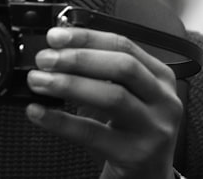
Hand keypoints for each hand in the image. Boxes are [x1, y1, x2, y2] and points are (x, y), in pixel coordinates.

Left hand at [25, 26, 181, 178]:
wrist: (148, 177)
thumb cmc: (132, 130)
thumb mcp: (129, 95)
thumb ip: (103, 71)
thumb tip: (59, 49)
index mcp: (160, 77)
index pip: (123, 45)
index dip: (86, 38)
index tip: (55, 37)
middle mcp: (163, 100)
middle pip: (122, 67)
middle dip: (78, 58)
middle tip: (45, 60)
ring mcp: (153, 129)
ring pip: (112, 97)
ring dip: (69, 84)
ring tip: (39, 81)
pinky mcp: (135, 154)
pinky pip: (93, 133)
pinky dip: (61, 121)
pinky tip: (39, 113)